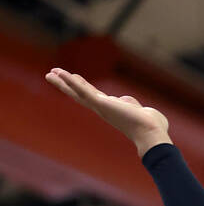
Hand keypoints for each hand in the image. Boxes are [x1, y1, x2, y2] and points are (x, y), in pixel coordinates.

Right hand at [45, 68, 171, 156]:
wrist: (152, 133)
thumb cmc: (152, 126)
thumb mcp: (141, 110)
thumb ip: (132, 104)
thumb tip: (126, 101)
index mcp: (112, 109)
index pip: (94, 95)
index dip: (83, 86)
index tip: (75, 77)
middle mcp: (103, 108)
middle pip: (80, 93)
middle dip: (66, 84)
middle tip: (52, 74)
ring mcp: (100, 106)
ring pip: (77, 91)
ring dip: (63, 82)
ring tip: (50, 73)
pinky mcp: (101, 103)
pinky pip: (82, 91)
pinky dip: (70, 82)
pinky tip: (60, 74)